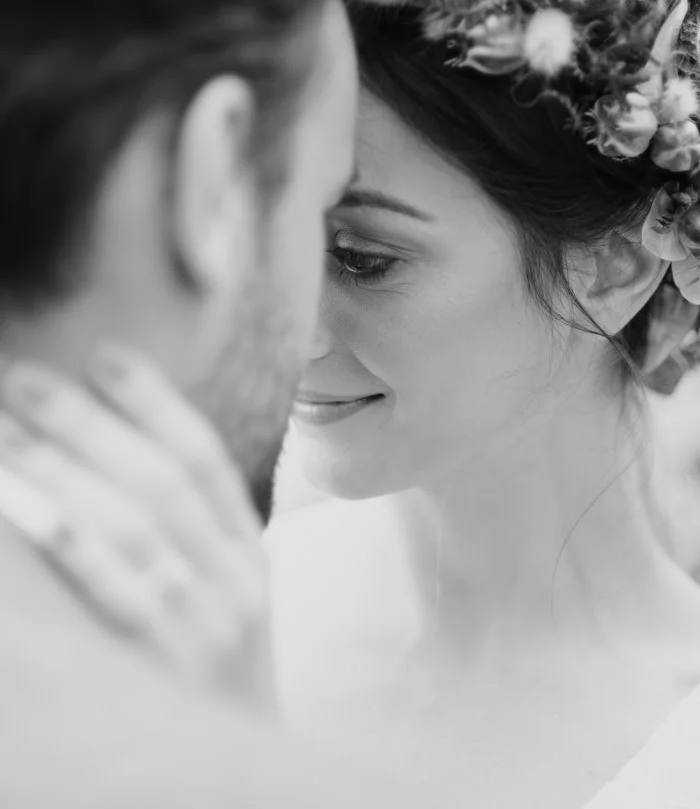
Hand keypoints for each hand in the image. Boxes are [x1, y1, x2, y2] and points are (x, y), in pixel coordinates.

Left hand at [0, 345, 273, 706]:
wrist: (233, 784)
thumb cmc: (208, 686)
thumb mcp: (223, 608)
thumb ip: (192, 542)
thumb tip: (115, 456)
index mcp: (251, 559)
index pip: (205, 460)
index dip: (155, 402)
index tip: (104, 357)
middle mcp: (236, 584)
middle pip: (161, 482)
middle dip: (89, 423)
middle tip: (25, 380)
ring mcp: (207, 627)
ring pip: (134, 525)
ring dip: (62, 469)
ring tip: (4, 431)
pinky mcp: (168, 671)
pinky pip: (117, 592)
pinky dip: (71, 540)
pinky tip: (25, 503)